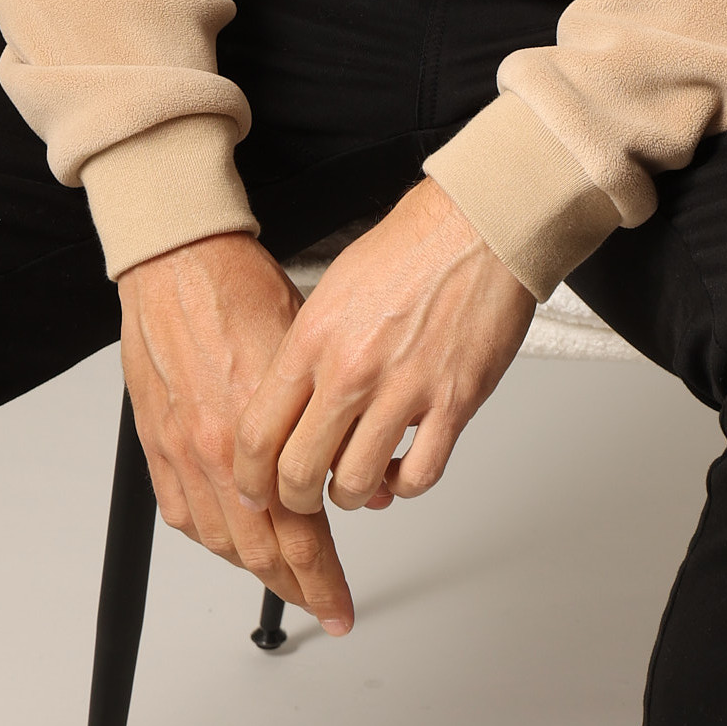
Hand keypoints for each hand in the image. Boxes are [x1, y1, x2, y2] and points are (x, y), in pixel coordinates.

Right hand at [117, 232, 355, 634]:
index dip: (324, 580)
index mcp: (259, 429)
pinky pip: (182, 514)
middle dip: (297, 588)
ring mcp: (181, 451)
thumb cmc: (241, 289)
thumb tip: (351, 467)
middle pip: (260, 552)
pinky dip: (210, 536)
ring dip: (256, 568)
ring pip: (220, 542)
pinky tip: (233, 537)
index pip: (300, 533)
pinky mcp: (155, 443)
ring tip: (285, 577)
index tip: (339, 607)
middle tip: (322, 605)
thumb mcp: (306, 353)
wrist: (178, 261)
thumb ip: (321, 421)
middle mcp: (216, 450)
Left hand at [234, 178, 534, 518]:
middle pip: (298, 472)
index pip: (257, 431)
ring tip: (354, 483)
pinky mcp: (453, 402)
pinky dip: (404, 487)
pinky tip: (400, 470)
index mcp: (313, 338)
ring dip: (350, 496)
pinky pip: (419, 475)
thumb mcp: (333, 290)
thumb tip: (294, 404)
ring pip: (355, 485)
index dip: (250, 476)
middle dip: (295, 499)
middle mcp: (351, 368)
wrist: (476, 226)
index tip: (255, 489)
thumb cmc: (409, 249)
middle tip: (302, 498)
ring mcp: (402, 389)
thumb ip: (309, 351)